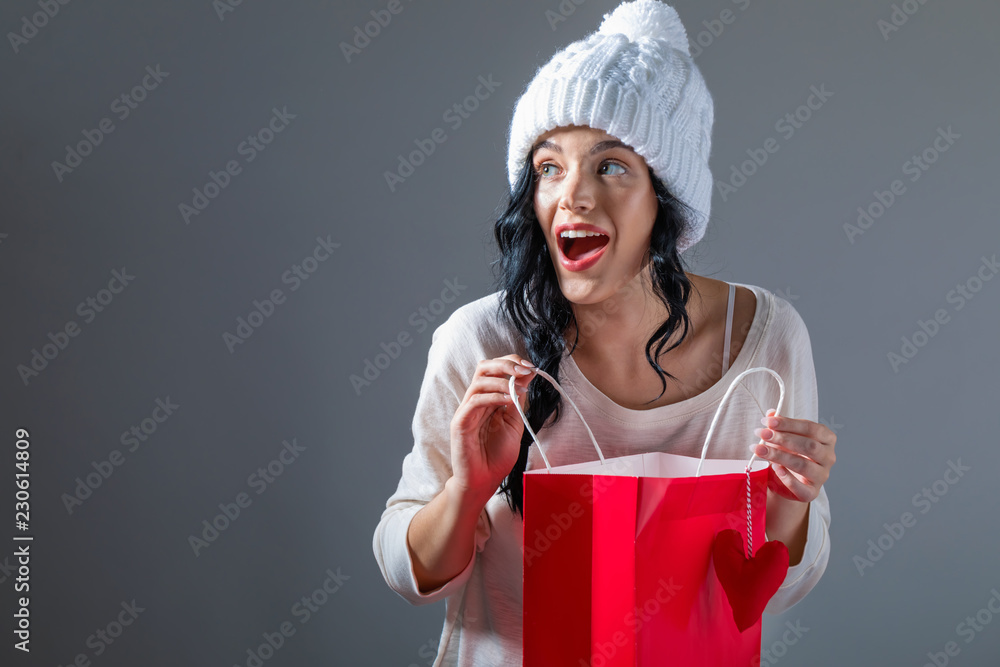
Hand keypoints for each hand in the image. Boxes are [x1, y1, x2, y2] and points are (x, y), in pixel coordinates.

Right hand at [449, 354, 535, 505]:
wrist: (484, 481)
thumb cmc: (497, 456)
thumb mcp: (514, 423)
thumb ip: (517, 401)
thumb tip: (527, 375)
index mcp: (488, 399)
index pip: (495, 369)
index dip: (512, 363)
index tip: (531, 368)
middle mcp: (475, 400)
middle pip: (484, 367)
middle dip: (506, 364)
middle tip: (525, 370)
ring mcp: (466, 410)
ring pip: (479, 381)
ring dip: (502, 380)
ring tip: (519, 389)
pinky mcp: (460, 423)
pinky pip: (474, 401)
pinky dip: (493, 396)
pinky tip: (508, 401)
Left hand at [750, 409, 835, 502]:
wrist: (786, 480)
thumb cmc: (788, 453)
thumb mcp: (783, 437)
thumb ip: (778, 425)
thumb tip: (770, 413)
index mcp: (826, 439)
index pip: (811, 428)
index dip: (789, 424)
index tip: (768, 421)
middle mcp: (829, 457)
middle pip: (809, 446)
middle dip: (783, 439)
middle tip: (762, 434)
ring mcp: (822, 476)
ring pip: (803, 465)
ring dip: (779, 456)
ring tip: (759, 449)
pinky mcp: (812, 492)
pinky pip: (801, 487)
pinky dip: (786, 478)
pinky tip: (774, 468)